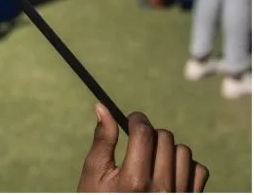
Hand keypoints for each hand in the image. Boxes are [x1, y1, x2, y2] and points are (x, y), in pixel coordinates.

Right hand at [77, 104, 208, 191]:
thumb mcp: (94, 173)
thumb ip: (103, 140)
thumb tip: (102, 107)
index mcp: (134, 180)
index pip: (144, 134)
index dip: (137, 119)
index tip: (132, 119)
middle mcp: (160, 189)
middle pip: (164, 138)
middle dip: (149, 134)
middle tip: (138, 141)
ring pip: (183, 151)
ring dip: (167, 148)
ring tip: (152, 157)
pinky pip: (199, 170)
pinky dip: (185, 165)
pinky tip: (168, 169)